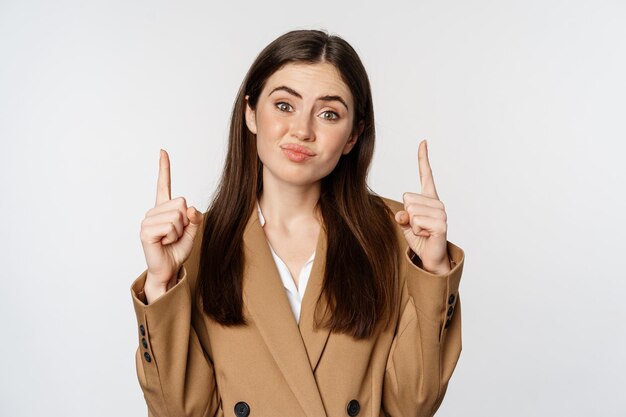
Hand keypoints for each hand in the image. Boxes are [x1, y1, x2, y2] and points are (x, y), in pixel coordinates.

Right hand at [139, 149, 203, 291]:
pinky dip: (172, 237)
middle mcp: (154, 212)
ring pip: (177, 216)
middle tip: (175, 235)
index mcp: (164, 209)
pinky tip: (163, 243)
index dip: (164, 168)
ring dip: (179, 231)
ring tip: (169, 240)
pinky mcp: (146, 231)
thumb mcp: (192, 232)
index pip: (163, 185)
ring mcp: (148, 221)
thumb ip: (195, 218)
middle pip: (181, 203)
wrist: (168, 270)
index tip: (163, 151)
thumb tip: (191, 208)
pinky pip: (170, 226)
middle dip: (185, 222)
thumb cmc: (177, 250)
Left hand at [394, 140, 450, 274]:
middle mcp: (437, 203)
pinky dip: (416, 232)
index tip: (423, 142)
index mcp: (429, 199)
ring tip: (423, 232)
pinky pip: (416, 222)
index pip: (426, 175)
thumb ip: (402, 215)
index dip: (423, 159)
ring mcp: (441, 213)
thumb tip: (402, 214)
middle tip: (418, 226)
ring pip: (411, 211)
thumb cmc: (420, 239)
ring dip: (412, 225)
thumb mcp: (405, 224)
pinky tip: (427, 236)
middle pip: (407, 198)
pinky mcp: (441, 225)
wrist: (431, 258)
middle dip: (407, 215)